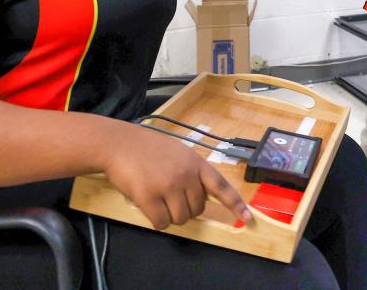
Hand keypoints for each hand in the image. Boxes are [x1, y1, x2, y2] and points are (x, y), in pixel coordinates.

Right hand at [102, 123, 250, 229]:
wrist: (120, 144)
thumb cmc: (148, 148)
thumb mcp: (179, 153)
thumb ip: (191, 172)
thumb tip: (198, 199)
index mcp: (196, 163)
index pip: (221, 186)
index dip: (235, 203)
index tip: (247, 218)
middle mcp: (186, 175)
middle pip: (197, 209)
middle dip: (185, 208)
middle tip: (170, 196)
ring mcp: (168, 186)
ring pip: (180, 219)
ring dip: (170, 216)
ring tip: (158, 199)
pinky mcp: (150, 197)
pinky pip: (161, 223)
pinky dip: (157, 220)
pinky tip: (148, 206)